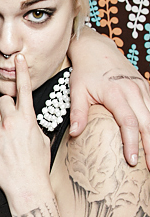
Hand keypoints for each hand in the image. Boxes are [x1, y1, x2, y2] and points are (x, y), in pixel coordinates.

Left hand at [0, 54, 51, 212]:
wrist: (26, 186)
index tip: (19, 58)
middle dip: (6, 107)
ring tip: (6, 137)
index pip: (24, 89)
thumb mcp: (41, 139)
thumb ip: (32, 123)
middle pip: (3, 100)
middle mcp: (12, 122)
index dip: (21, 71)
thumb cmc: (36, 165)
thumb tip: (27, 117)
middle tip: (11, 121)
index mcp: (28, 119)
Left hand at [68, 26, 149, 167]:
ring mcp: (141, 88)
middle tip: (149, 167)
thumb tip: (75, 134)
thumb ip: (78, 112)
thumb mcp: (77, 91)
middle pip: (147, 122)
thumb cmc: (85, 72)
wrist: (96, 49)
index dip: (132, 143)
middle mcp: (133, 90)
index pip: (128, 123)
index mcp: (116, 93)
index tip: (132, 160)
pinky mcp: (145, 87)